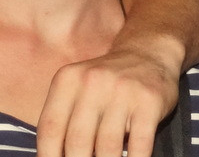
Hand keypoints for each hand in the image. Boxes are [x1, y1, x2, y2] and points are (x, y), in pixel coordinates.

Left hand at [36, 40, 181, 156]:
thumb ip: (64, 119)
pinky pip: (139, 145)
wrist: (148, 52)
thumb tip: (54, 156)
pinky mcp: (148, 101)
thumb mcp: (78, 88)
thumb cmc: (107, 82)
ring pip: (107, 147)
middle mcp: (92, 82)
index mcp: (68, 80)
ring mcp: (122, 90)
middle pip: (77, 142)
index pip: (50, 129)